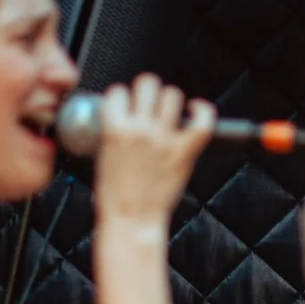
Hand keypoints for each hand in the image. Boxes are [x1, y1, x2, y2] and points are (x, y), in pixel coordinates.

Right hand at [89, 74, 215, 224]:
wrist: (131, 219)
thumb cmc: (115, 195)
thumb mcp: (102, 155)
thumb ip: (114, 132)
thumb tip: (124, 118)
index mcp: (114, 129)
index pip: (118, 92)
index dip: (122, 97)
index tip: (125, 105)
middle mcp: (140, 129)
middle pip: (147, 84)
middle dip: (147, 90)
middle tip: (148, 103)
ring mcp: (164, 139)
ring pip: (172, 95)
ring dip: (170, 99)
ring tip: (169, 110)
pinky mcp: (184, 152)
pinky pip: (202, 120)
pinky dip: (202, 110)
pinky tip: (195, 109)